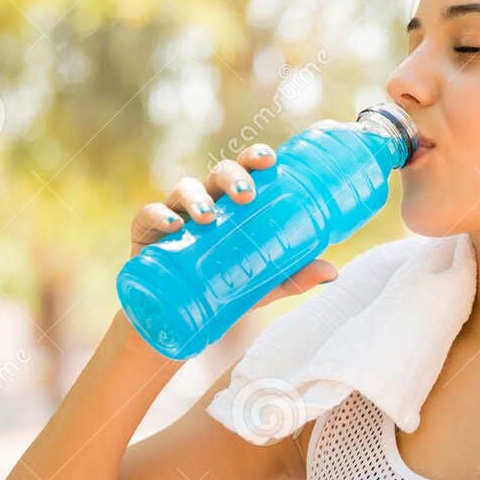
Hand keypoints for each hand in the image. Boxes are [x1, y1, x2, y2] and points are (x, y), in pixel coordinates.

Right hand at [126, 143, 337, 309]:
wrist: (177, 321)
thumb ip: (293, 275)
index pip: (246, 171)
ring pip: (184, 189)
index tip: (270, 160)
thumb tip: (333, 272)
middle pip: (218, 174)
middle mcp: (206, 201)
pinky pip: (147, 216)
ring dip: (197, 197)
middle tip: (247, 194)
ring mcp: (174, 214)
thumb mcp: (261, 284)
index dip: (255, 158)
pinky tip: (173, 225)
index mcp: (234, 204)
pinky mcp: (146, 234)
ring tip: (209, 215)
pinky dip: (158, 216)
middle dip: (232, 176)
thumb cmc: (222, 288)